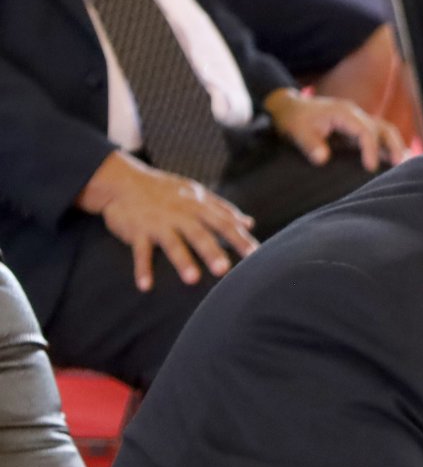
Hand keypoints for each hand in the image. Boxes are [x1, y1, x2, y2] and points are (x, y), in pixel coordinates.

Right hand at [77, 151, 256, 289]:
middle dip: (212, 251)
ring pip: (172, 242)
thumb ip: (223, 209)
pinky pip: (140, 251)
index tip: (256, 255)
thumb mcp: (196, 194)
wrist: (122, 180)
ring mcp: (157, 223)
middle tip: (225, 270)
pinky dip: (142, 268)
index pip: (223, 223)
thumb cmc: (165, 191)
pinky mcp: (136, 231)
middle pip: (199, 234)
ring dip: (182, 261)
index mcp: (197, 206)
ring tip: (192, 279)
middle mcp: (179, 214)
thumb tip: (250, 223)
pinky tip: (146, 286)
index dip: (239, 238)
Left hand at [265, 89, 408, 173]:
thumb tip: (323, 159)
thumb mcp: (297, 131)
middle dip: (394, 146)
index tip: (370, 168)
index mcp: (344, 113)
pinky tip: (394, 161)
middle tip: (400, 166)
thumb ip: (310, 144)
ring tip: (403, 166)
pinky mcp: (356, 128)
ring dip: (395, 147)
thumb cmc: (294, 120)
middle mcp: (355, 115)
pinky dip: (388, 147)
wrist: (289, 108)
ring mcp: (358, 120)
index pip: (366, 131)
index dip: (371, 149)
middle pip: (384, 128)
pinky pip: (378, 136)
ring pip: (385, 131)